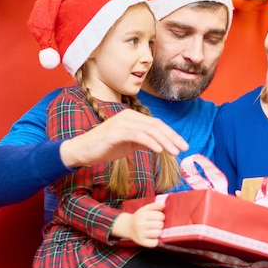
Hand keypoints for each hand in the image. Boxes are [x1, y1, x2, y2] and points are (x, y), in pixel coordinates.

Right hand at [60, 109, 188, 167]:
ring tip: (175, 152)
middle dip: (172, 137)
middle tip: (184, 148)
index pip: (157, 124)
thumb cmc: (105, 147)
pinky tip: (159, 151)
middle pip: (156, 125)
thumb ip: (143, 141)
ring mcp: (122, 122)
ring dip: (165, 141)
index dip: (172, 134)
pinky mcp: (116, 131)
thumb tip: (160, 144)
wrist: (82, 151)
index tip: (183, 145)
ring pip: (150, 130)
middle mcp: (128, 116)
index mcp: (132, 117)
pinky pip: (138, 136)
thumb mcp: (129, 143)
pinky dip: (151, 142)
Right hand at [111, 201, 166, 246]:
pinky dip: (155, 241)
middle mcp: (140, 225)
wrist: (128, 227)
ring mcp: (141, 234)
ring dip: (158, 232)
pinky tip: (152, 237)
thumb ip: (155, 205)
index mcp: (142, 215)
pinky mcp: (141, 242)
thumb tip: (163, 205)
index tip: (157, 217)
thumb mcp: (145, 209)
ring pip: (158, 233)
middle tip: (155, 224)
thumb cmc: (139, 217)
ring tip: (153, 230)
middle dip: (160, 224)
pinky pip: (154, 243)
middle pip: (160, 225)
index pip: (160, 216)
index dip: (161, 216)